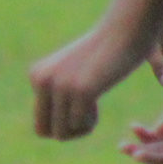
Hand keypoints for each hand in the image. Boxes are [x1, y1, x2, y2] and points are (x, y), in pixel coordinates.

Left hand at [30, 20, 151, 140]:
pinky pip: (79, 125)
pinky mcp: (81, 89)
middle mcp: (42, 80)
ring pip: (61, 133)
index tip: (76, 108)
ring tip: (93, 107)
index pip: (40, 124)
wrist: (125, 30)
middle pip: (45, 132)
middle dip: (68, 132)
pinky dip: (90, 123)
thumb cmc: (104, 54)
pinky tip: (98, 103)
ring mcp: (60, 85)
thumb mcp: (71, 73)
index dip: (60, 125)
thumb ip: (56, 96)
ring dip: (80, 128)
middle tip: (86, 113)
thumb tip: (48, 133)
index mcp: (37, 76)